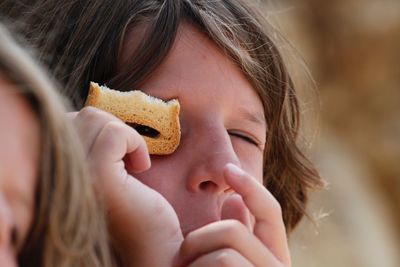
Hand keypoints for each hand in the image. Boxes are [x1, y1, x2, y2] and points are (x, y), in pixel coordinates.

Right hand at [68, 107, 182, 265]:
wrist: (153, 247)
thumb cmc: (135, 209)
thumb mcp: (107, 169)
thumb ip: (91, 145)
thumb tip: (96, 113)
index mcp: (57, 172)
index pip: (67, 122)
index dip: (100, 129)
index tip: (117, 154)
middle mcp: (58, 174)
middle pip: (82, 116)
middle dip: (113, 129)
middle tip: (127, 157)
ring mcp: (77, 176)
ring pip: (95, 119)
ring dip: (124, 135)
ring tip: (133, 163)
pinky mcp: (100, 179)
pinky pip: (116, 133)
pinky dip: (136, 142)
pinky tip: (142, 166)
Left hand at [174, 163, 290, 266]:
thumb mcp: (220, 255)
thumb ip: (235, 231)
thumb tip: (234, 201)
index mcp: (272, 259)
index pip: (271, 213)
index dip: (250, 187)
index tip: (227, 168)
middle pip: (234, 232)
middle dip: (197, 241)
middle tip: (179, 258)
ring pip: (225, 253)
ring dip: (193, 264)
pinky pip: (223, 261)